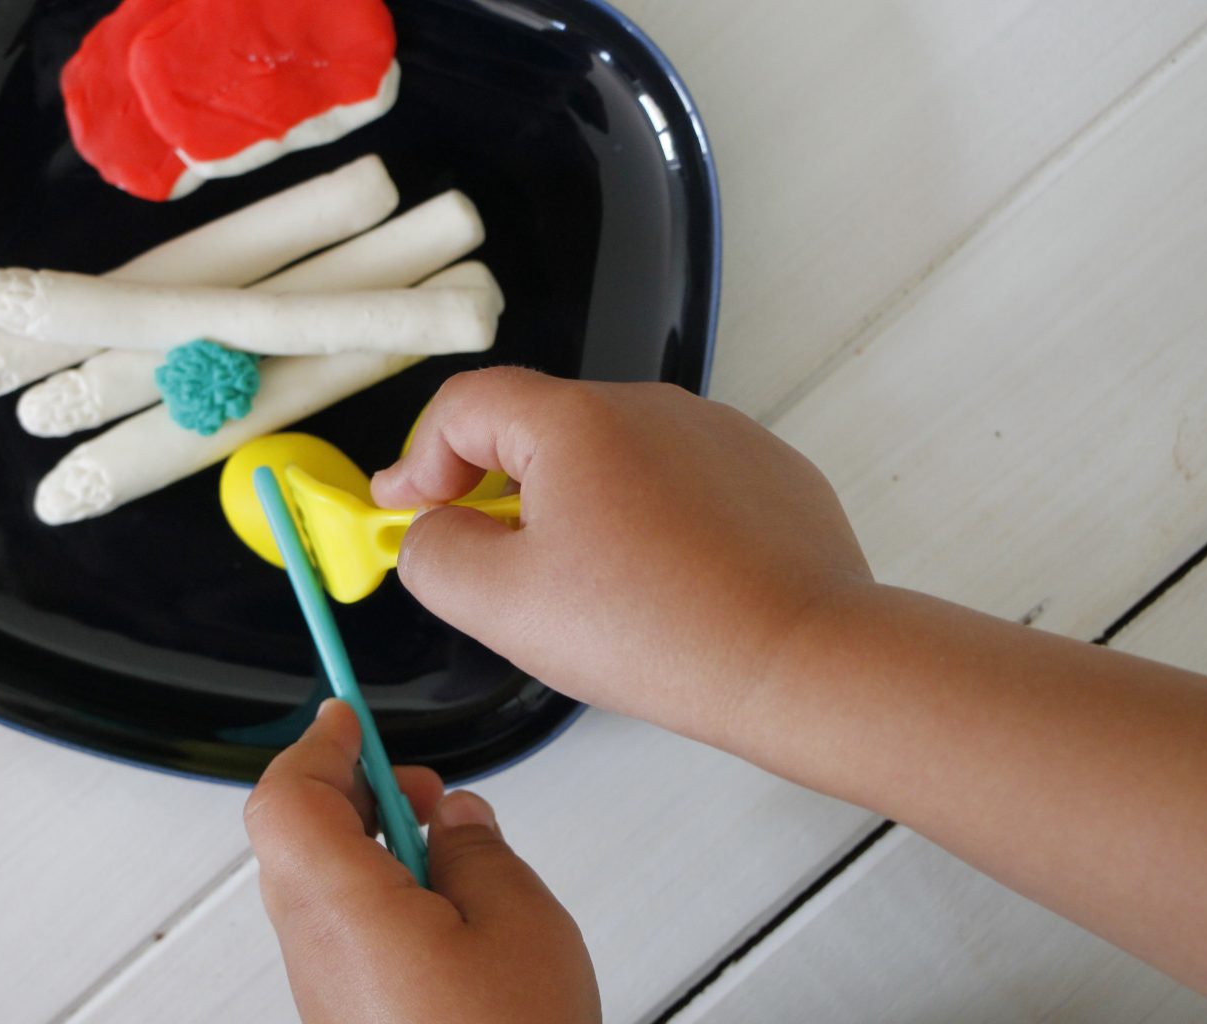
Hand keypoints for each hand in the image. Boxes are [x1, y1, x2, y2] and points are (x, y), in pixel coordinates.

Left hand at [245, 699, 599, 1022]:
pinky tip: (444, 904)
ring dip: (369, 842)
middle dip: (351, 789)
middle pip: (293, 837)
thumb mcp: (521, 924)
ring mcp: (325, 992)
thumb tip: (457, 818)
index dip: (316, 745)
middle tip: (416, 784)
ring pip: (316, 884)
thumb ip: (479, 850)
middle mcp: (316, 952)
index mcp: (344, 911)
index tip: (347, 716)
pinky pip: (340, 931)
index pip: (286, 799)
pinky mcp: (347, 1018)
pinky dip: (378, 892)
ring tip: (446, 844)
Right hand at [370, 367, 872, 751]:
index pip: (465, 405)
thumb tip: (432, 531)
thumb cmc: (661, 631)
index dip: (418, 457)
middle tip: (493, 570)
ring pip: (613, 462)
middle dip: (500, 495)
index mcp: (575, 421)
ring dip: (580, 512)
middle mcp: (650, 406)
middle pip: (539, 432)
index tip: (405, 507)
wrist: (801, 659)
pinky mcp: (765, 472)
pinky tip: (662, 590)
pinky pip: (679, 486)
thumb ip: (432, 553)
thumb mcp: (500, 603)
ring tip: (593, 596)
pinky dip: (651, 526)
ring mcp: (717, 433)